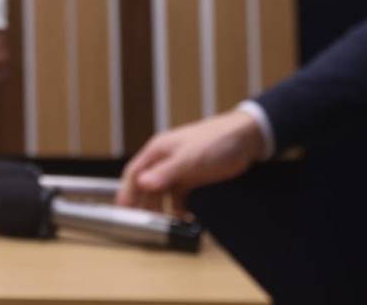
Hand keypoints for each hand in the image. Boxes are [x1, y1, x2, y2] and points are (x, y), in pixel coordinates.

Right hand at [115, 109, 265, 216]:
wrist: (244, 139)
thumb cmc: (214, 141)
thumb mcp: (188, 159)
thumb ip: (165, 172)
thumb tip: (143, 183)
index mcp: (157, 151)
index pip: (134, 173)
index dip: (126, 191)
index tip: (122, 210)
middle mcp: (164, 161)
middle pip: (145, 185)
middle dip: (141, 204)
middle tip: (140, 224)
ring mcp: (178, 170)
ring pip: (161, 193)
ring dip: (159, 208)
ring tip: (160, 226)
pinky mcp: (191, 178)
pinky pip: (178, 197)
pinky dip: (177, 209)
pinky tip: (180, 219)